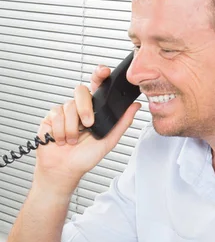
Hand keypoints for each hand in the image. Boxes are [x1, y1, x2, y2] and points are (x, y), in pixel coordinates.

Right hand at [35, 65, 140, 192]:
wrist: (64, 169)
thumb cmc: (85, 157)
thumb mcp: (109, 141)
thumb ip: (122, 122)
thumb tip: (135, 107)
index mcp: (95, 110)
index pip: (97, 86)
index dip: (99, 74)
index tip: (104, 71)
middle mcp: (79, 108)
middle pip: (81, 91)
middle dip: (85, 108)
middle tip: (88, 125)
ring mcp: (65, 111)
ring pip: (69, 105)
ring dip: (72, 128)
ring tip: (73, 140)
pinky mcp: (51, 116)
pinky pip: (56, 114)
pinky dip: (61, 130)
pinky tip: (62, 139)